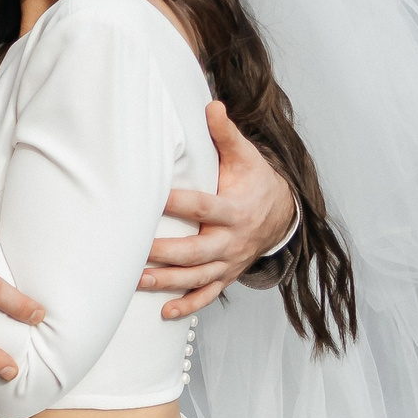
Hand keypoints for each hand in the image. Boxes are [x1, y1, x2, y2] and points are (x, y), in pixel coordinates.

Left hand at [142, 101, 297, 317]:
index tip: (152, 198)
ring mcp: (230, 261)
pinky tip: (164, 312)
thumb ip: (225, 134)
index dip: (179, 203)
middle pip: (197, 251)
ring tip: (137, 281)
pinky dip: (188, 306)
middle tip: (134, 251)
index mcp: (235, 209)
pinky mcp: (227, 275)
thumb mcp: (245, 156)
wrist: (283, 214)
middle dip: (166, 253)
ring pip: (197, 277)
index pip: (204, 207)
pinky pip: (208, 294)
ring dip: (167, 282)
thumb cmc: (255, 182)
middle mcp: (232, 240)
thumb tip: (211, 104)